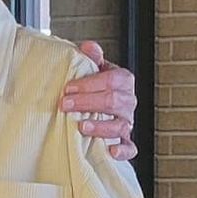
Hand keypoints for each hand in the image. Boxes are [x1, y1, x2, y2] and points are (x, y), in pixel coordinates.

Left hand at [57, 40, 139, 162]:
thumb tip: (88, 47)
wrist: (97, 108)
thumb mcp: (92, 69)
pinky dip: (123, 150)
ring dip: (101, 126)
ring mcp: (127, 123)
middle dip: (88, 102)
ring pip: (120, 125)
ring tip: (83, 126)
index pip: (112, 80)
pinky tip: (111, 150)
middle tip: (66, 105)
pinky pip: (130, 148)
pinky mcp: (125, 142)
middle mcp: (127, 102)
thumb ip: (92, 58)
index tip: (69, 88)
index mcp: (123, 81)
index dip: (90, 84)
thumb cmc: (94, 88)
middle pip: (114, 101)